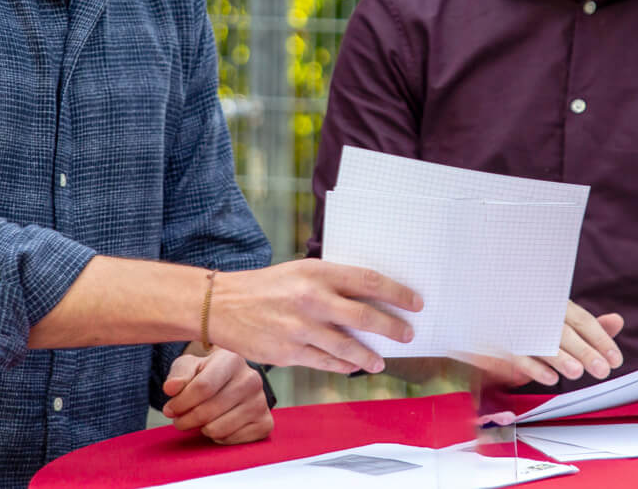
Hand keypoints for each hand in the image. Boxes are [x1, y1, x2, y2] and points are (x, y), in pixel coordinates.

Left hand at [162, 348, 272, 443]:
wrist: (230, 382)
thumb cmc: (206, 374)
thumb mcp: (188, 366)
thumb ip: (178, 375)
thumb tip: (171, 388)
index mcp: (232, 359)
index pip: (203, 387)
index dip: (180, 403)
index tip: (170, 409)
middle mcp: (251, 379)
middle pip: (208, 411)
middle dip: (186, 420)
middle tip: (180, 419)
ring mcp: (261, 401)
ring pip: (218, 429)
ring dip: (201, 429)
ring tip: (200, 420)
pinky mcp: (265, 422)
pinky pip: (231, 441)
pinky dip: (219, 438)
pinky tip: (219, 424)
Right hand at [210, 260, 421, 374]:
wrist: (222, 304)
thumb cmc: (267, 286)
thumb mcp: (300, 272)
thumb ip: (331, 283)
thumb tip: (367, 298)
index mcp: (318, 272)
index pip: (367, 281)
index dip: (396, 293)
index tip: (415, 302)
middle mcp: (312, 299)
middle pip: (365, 315)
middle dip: (392, 326)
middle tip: (408, 333)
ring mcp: (301, 328)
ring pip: (348, 347)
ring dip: (370, 355)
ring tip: (381, 361)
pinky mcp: (289, 353)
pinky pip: (326, 362)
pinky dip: (344, 366)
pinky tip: (353, 366)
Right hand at [458, 300, 623, 385]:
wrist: (478, 317)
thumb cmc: (525, 322)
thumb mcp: (556, 323)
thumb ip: (585, 326)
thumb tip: (617, 321)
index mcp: (552, 303)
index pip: (580, 318)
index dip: (600, 338)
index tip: (616, 359)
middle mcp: (536, 311)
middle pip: (563, 330)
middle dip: (585, 350)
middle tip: (602, 369)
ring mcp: (516, 325)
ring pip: (541, 341)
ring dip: (560, 357)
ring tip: (578, 372)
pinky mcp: (498, 341)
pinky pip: (518, 354)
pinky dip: (535, 367)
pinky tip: (551, 377)